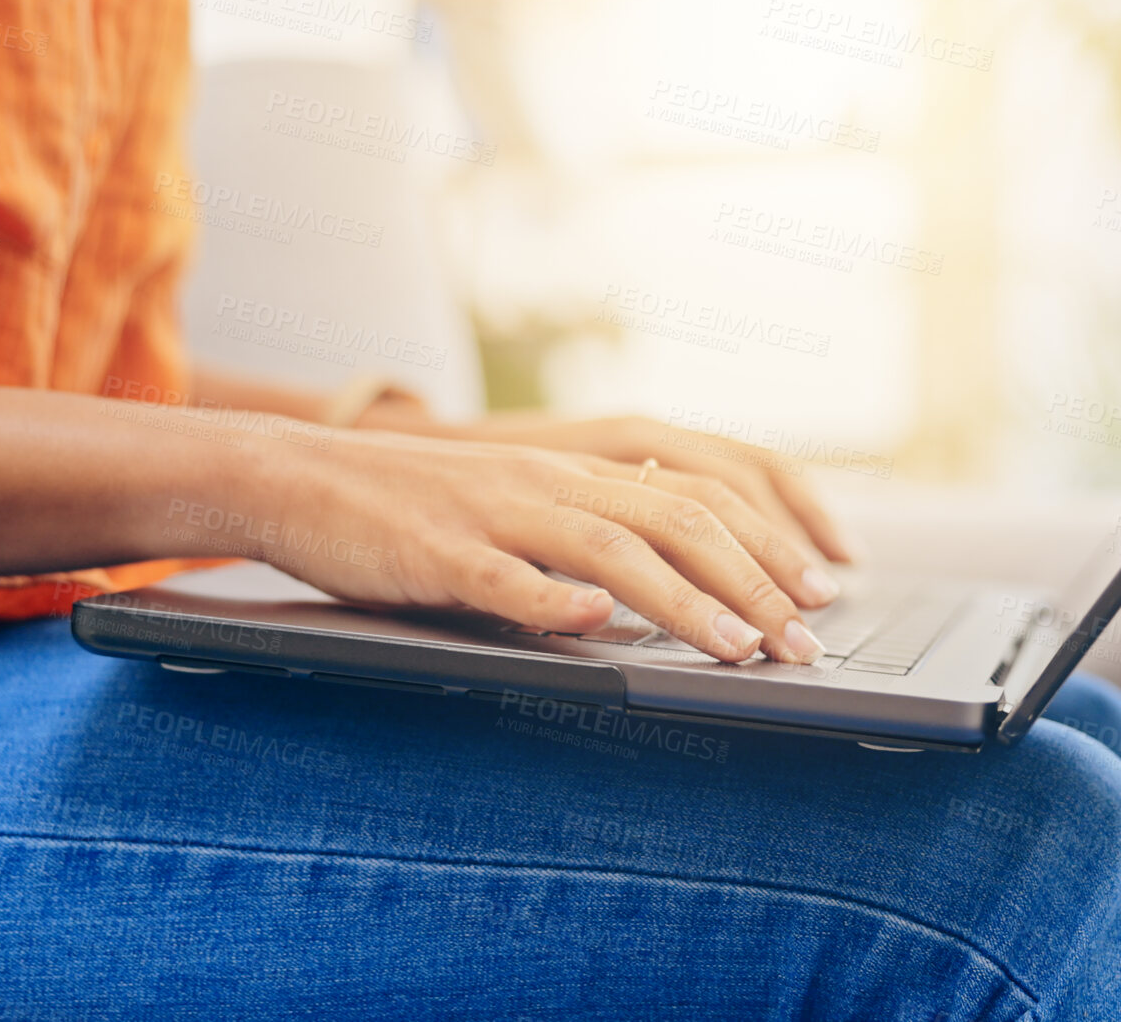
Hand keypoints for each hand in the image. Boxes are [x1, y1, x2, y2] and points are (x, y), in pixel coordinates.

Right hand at [229, 430, 833, 663]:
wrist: (299, 478)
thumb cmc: (416, 509)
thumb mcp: (517, 510)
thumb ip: (587, 537)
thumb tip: (663, 589)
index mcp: (578, 470)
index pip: (700, 496)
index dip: (770, 540)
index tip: (822, 590)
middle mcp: (552, 481)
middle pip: (678, 519)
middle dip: (753, 582)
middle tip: (804, 640)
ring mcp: (496, 513)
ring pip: (609, 549)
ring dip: (683, 601)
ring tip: (738, 650)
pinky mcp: (437, 551)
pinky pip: (503, 576)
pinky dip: (554, 600)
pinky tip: (596, 628)